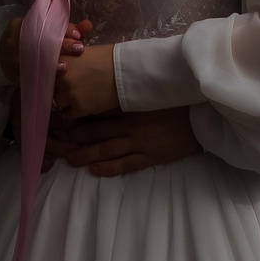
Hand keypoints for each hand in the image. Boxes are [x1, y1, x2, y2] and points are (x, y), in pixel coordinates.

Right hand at [0, 14, 91, 80]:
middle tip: (80, 49)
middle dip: (61, 46)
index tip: (79, 35)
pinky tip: (54, 88)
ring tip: (65, 67)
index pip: (44, 25)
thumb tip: (88, 25)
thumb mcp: (47, 31)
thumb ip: (68, 29)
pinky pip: (28, 79)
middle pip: (39, 42)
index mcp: (21, 25)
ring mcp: (10, 59)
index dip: (63, 30)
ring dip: (49, 65)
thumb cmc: (32, 41)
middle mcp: (13, 40)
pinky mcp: (11, 75)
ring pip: (31, 61)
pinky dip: (41, 83)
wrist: (5, 56)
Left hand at [45, 107, 202, 177]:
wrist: (204, 117)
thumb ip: (131, 92)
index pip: (97, 111)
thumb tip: (106, 90)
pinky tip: (94, 169)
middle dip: (74, 136)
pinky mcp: (152, 156)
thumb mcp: (152, 92)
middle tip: (55, 140)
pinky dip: (109, 167)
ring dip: (85, 154)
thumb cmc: (178, 100)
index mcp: (131, 106)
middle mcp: (132, 124)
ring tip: (69, 158)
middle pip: (96, 131)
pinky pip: (126, 164)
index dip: (77, 116)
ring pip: (106, 149)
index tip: (59, 119)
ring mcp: (141, 142)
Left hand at [52, 40, 118, 116]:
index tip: (56, 78)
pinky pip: (67, 114)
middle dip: (58, 88)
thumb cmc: (108, 58)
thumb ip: (67, 60)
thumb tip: (57, 68)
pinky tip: (79, 105)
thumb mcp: (83, 52)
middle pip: (50, 87)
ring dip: (64, 100)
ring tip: (76, 96)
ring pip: (57, 102)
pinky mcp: (79, 108)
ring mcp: (69, 94)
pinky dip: (71, 111)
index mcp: (61, 60)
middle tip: (69, 87)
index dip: (51, 75)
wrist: (127, 72)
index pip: (46, 71)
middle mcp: (61, 77)